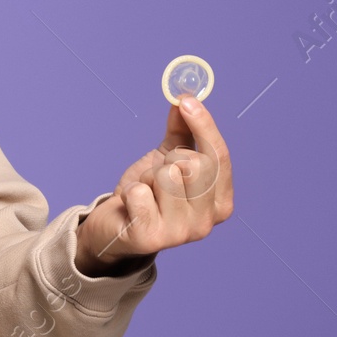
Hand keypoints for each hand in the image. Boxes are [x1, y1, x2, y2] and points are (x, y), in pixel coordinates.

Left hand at [74, 94, 233, 275]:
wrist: (116, 226)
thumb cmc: (149, 193)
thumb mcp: (168, 158)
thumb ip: (182, 131)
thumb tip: (185, 98)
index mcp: (220, 203)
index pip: (220, 157)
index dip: (204, 126)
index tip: (186, 101)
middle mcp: (206, 222)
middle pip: (194, 164)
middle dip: (169, 159)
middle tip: (156, 175)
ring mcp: (180, 234)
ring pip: (167, 176)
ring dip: (148, 177)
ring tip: (145, 193)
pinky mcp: (150, 238)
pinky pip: (140, 192)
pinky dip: (130, 192)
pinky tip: (131, 206)